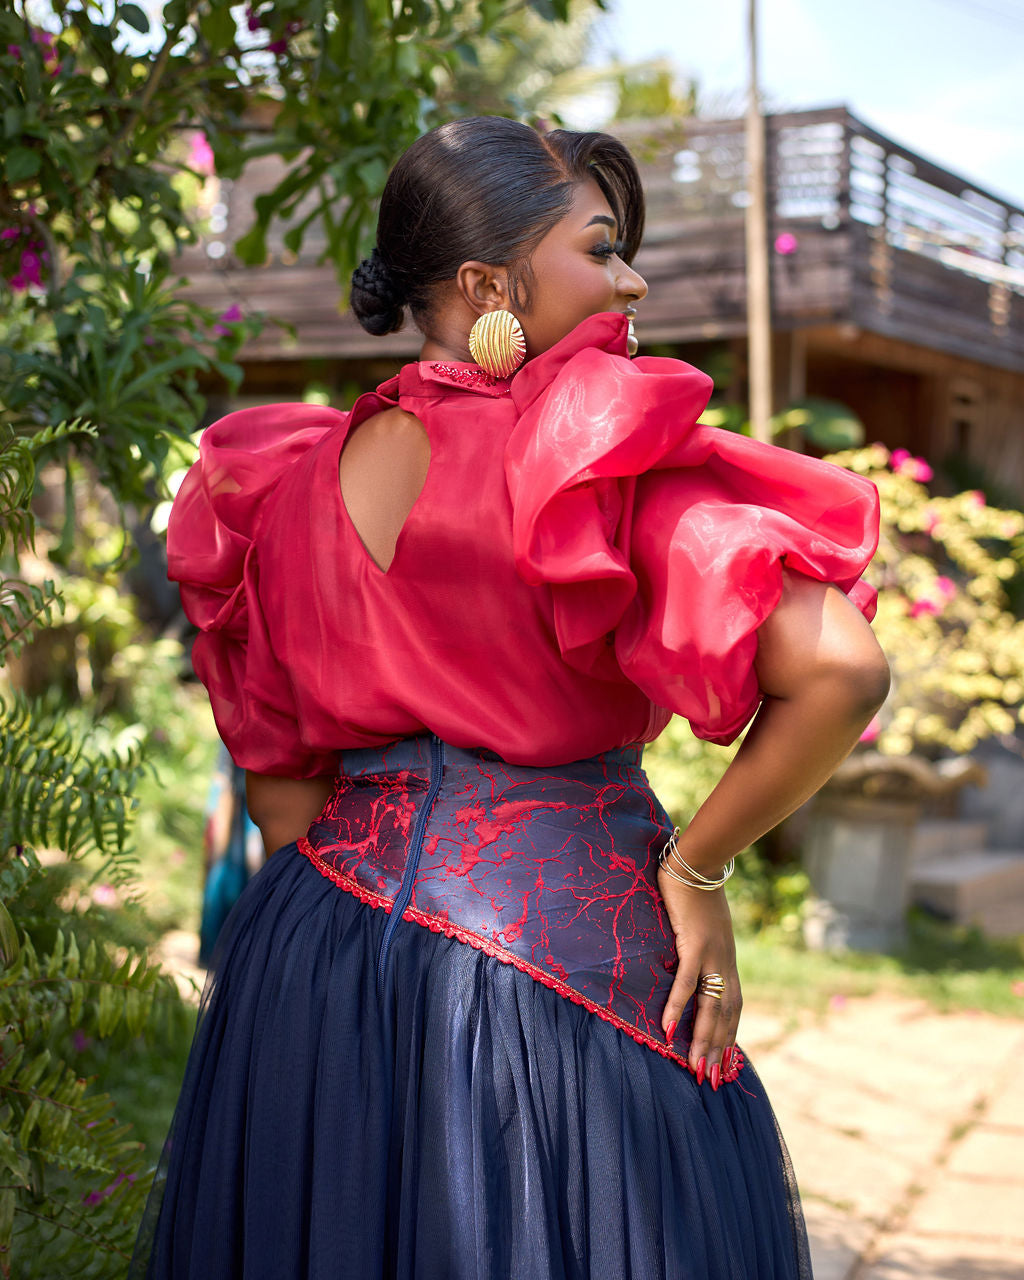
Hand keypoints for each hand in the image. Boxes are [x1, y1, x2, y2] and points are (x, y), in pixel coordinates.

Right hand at [656, 868, 740, 1088]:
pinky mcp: (693, 943)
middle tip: (708, 1079)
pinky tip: (669, 1029)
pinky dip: (678, 1007)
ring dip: (703, 1038)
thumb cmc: (695, 892)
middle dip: (718, 1048)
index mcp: (727, 960)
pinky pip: (686, 982)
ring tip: (693, 1066)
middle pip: (726, 1014)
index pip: (733, 1007)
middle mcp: (724, 962)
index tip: (723, 1064)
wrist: (698, 863)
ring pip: (711, 1005)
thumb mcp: (703, 927)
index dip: (729, 1036)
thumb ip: (699, 947)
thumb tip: (690, 964)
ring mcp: (711, 954)